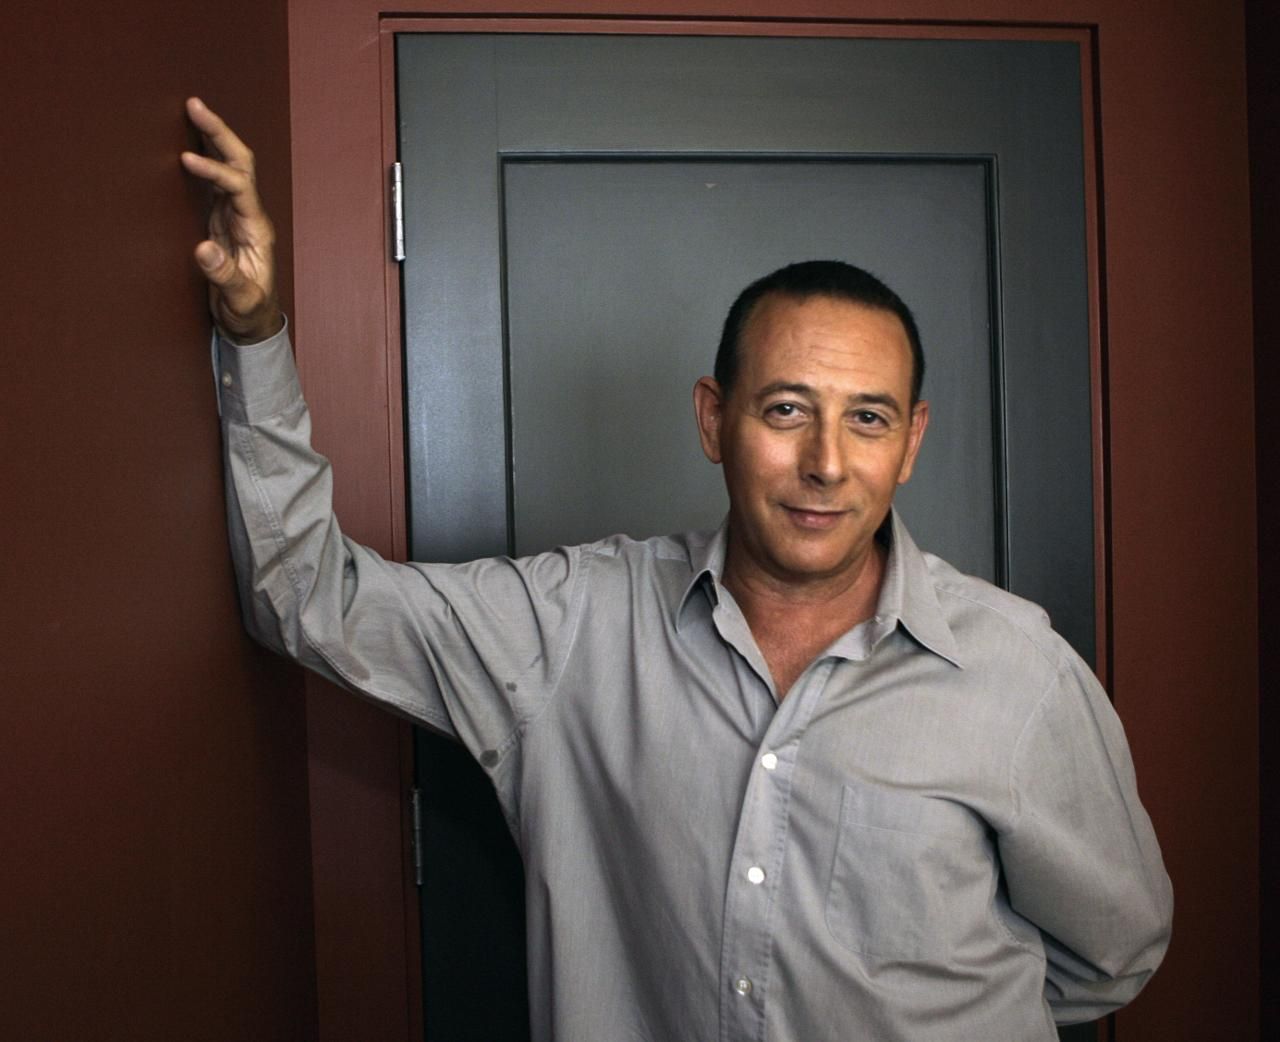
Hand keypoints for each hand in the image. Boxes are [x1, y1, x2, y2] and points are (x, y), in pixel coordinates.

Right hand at [181, 97, 283, 343]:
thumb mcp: (240, 300)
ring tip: (190, 110)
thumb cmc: (250, 312)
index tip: (186, 160)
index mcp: (256, 230)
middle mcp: (249, 215)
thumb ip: (225, 277)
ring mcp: (236, 216)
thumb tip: (203, 249)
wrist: (254, 321)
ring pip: (228, 167)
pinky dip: (202, 160)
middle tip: (195, 105)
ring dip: (212, 138)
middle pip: (240, 164)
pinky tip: (185, 144)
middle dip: (220, 134)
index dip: (214, 170)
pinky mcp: (222, 221)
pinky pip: (214, 182)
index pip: (239, 187)